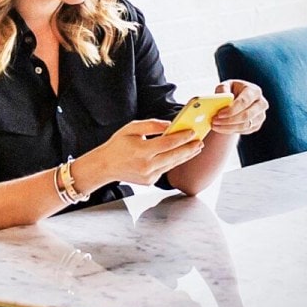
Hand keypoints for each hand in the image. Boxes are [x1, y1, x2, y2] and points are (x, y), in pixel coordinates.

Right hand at [75, 118, 204, 190]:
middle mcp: (147, 165)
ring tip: (196, 148)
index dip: (181, 137)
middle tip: (200, 142)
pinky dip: (173, 161)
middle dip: (189, 149)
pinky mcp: (150, 181)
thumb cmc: (118, 144)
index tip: (192, 131)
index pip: (167, 143)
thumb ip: (151, 125)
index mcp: (141, 151)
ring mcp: (149, 176)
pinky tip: (181, 155)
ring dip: (185, 156)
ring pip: (172, 164)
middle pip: (174, 156)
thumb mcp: (131, 128)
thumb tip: (170, 125)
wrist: (106, 166)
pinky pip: (165, 169)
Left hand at [208, 80, 267, 136]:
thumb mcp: (225, 86)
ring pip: (245, 125)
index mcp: (254, 91)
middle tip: (214, 121)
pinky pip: (244, 131)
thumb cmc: (231, 91)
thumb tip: (222, 97)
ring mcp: (261, 115)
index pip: (244, 102)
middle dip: (229, 120)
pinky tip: (221, 127)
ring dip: (228, 127)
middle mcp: (261, 103)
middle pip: (247, 115)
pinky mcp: (257, 125)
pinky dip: (231, 130)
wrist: (236, 100)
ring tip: (215, 125)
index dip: (232, 109)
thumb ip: (223, 89)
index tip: (219, 114)